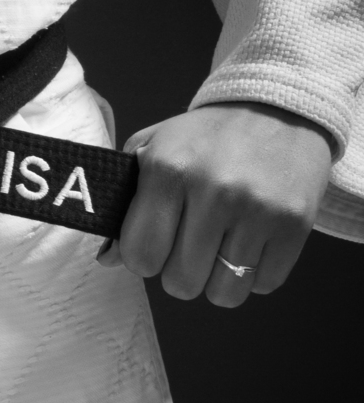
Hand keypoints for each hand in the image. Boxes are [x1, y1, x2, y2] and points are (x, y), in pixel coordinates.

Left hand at [97, 102, 333, 306]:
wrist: (280, 109)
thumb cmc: (205, 137)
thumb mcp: (152, 149)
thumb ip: (124, 203)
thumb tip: (108, 259)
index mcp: (168, 169)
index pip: (140, 256)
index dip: (142, 258)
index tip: (153, 242)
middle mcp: (213, 191)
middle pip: (180, 282)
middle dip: (178, 271)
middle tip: (187, 245)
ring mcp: (258, 210)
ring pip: (223, 294)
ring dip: (216, 279)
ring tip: (219, 247)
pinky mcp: (295, 225)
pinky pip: (264, 285)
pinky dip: (254, 274)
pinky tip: (249, 242)